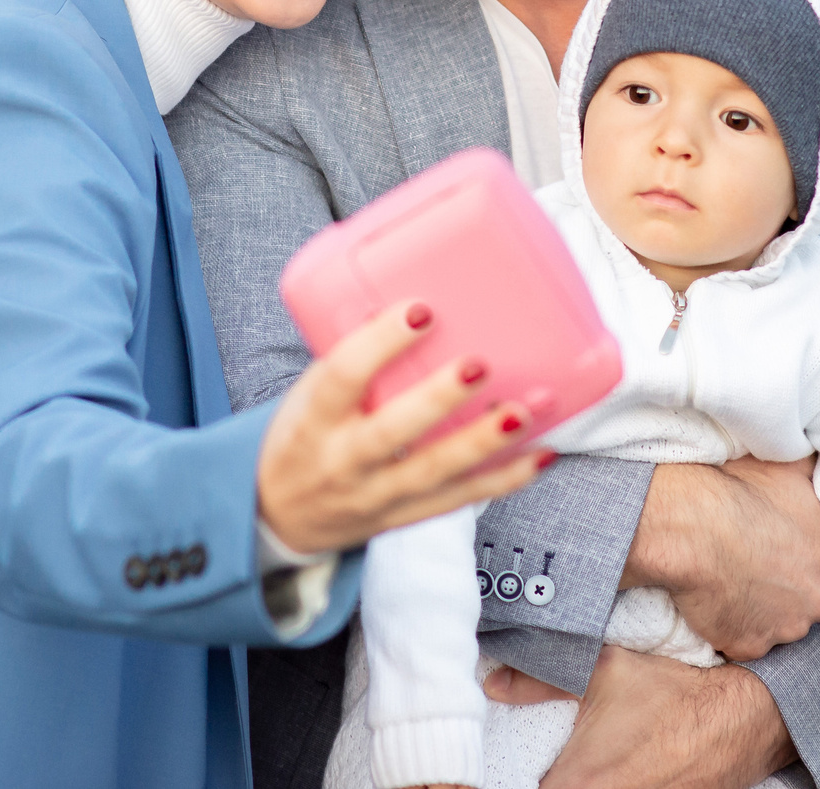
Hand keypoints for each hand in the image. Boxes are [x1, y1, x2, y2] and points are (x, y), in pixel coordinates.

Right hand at [256, 301, 549, 553]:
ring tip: (525, 409)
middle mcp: (344, 461)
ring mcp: (377, 494)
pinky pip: (460, 500)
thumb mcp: (307, 393)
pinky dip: (504, 479)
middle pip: (392, 433)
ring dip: (483, 441)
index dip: (380, 342)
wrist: (279, 514)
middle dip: (437, 400)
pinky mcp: (406, 517)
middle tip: (479, 365)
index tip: (420, 309)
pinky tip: (540, 452)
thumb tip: (413, 302)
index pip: (342, 376)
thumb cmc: (302, 435)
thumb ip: (353, 359)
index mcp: (313, 418)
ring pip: (434, 472)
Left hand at [485, 646, 794, 788]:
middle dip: (558, 779)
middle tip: (561, 761)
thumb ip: (540, 680)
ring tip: (601, 760)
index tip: (533, 765)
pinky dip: (621, 785)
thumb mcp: (602, 669)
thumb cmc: (673, 692)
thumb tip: (495, 683)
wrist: (744, 715)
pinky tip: (626, 768)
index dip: (529, 777)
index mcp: (580, 781)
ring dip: (594, 783)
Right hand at [624, 456, 819, 660]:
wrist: (691, 524)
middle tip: (755, 563)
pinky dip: (731, 625)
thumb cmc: (739, 491)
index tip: (778, 548)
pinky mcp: (749, 645)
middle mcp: (818, 601)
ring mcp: (784, 629)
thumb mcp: (792, 467)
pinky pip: (743, 640)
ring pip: (776, 624)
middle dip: (786, 589)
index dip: (802, 558)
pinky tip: (715, 597)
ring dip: (759, 609)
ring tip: (732, 578)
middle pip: (806, 601)